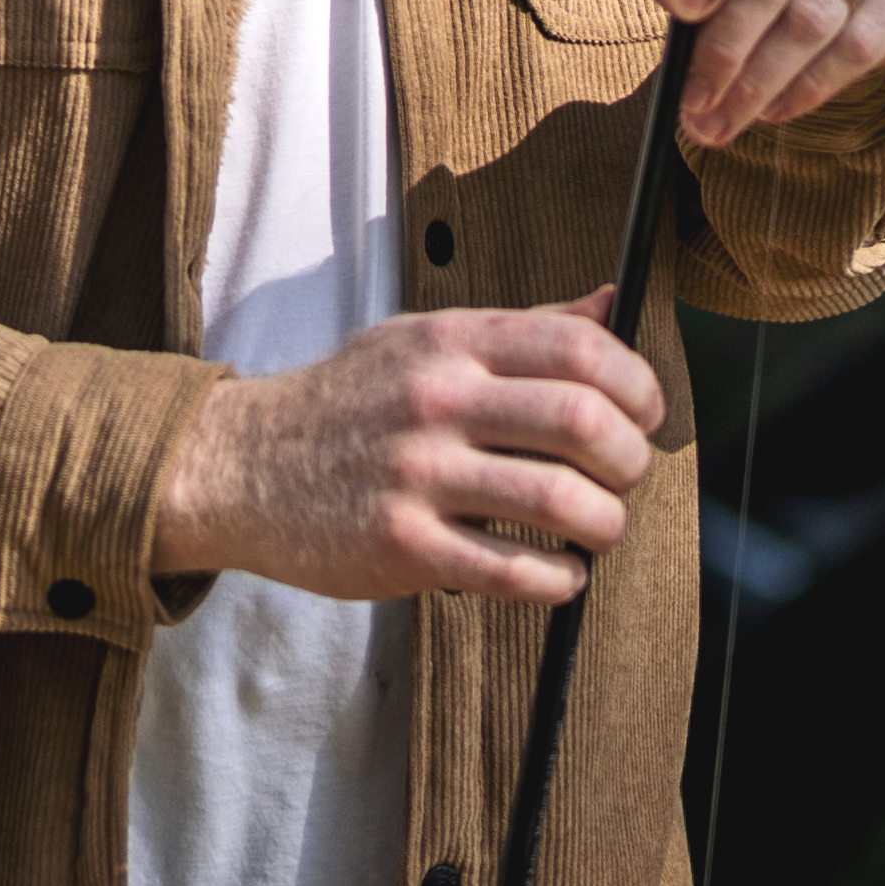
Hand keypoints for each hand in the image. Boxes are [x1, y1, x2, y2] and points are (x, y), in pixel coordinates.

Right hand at [154, 305, 667, 606]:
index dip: (637, 385)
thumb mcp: (424, 340)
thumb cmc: (346, 403)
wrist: (239, 465)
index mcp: (450, 342)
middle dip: (631, 461)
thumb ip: (522, 328)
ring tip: (598, 530)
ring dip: (604, 525)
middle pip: (584, 423)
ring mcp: (417, 476)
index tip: (645, 415)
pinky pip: (510, 570)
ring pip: (558, 502)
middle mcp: (436, 401)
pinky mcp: (400, 546)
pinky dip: (558, 580)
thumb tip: (612, 305)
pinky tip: (560, 574)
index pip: (581, 348)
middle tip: (625, 478)